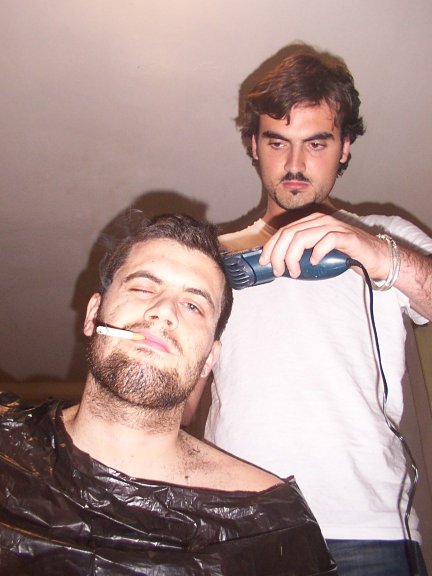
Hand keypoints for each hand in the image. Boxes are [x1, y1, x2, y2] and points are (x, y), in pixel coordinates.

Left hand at [259, 212, 391, 279]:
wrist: (376, 257)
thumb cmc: (345, 256)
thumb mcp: (317, 253)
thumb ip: (301, 254)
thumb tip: (278, 265)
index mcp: (312, 222)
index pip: (284, 231)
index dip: (271, 246)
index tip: (264, 261)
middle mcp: (321, 221)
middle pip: (290, 233)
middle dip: (278, 254)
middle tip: (278, 271)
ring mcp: (335, 227)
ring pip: (303, 237)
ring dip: (293, 256)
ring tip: (294, 271)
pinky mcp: (347, 236)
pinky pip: (327, 240)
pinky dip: (317, 252)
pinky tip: (314, 262)